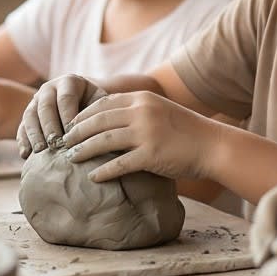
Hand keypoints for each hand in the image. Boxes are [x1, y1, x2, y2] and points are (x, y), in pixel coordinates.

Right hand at [17, 74, 102, 157]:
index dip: (68, 117)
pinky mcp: (28, 114)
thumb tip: (106, 130)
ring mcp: (36, 100)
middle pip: (45, 106)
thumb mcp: (101, 103)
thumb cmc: (96, 106)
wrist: (83, 103)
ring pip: (30, 115)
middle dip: (50, 126)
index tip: (73, 135)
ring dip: (34, 134)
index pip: (66, 98)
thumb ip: (101, 111)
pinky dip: (23, 140)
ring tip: (40, 151)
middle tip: (56, 145)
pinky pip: (21, 126)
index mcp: (69, 82)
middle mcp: (49, 88)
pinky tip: (25, 154)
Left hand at [62, 90, 219, 181]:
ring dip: (83, 150)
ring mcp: (146, 133)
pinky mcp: (151, 155)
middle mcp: (142, 112)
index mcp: (143, 98)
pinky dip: (103, 171)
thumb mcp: (161, 110)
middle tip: (63, 143)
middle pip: (98, 120)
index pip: (103, 103)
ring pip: (103, 140)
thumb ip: (138, 111)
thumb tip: (111, 120)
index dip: (83, 114)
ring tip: (71, 158)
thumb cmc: (187, 131)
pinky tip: (93, 176)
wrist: (213, 145)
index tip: (71, 125)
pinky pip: (118, 164)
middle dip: (76, 132)